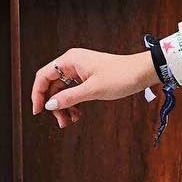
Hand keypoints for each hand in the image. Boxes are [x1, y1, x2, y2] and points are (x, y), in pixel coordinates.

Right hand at [31, 49, 152, 129]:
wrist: (143, 72)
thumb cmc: (122, 75)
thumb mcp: (93, 90)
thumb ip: (69, 97)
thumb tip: (50, 105)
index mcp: (70, 60)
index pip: (43, 76)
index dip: (37, 94)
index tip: (38, 111)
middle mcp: (73, 62)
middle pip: (52, 85)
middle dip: (54, 104)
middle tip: (61, 121)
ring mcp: (81, 69)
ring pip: (63, 90)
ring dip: (64, 106)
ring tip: (71, 120)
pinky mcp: (89, 76)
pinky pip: (74, 90)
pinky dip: (74, 102)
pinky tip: (78, 114)